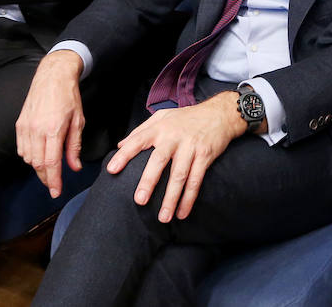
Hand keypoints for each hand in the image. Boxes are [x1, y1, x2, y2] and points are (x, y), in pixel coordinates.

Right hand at [17, 51, 86, 196]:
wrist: (52, 77)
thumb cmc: (68, 97)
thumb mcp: (78, 121)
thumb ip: (74, 146)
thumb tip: (74, 167)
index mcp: (53, 129)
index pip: (51, 163)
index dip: (53, 181)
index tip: (56, 192)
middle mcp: (36, 130)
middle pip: (38, 164)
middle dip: (46, 178)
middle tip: (54, 184)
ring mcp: (25, 127)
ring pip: (28, 158)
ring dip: (38, 167)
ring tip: (49, 168)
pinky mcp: (20, 124)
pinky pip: (22, 149)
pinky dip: (29, 157)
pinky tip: (38, 155)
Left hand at [106, 91, 245, 222]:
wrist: (219, 114)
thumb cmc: (187, 117)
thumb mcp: (163, 116)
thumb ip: (141, 130)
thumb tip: (120, 145)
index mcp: (160, 128)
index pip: (138, 140)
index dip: (124, 155)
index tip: (111, 170)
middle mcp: (174, 137)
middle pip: (159, 160)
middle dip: (149, 181)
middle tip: (140, 200)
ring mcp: (190, 147)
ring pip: (179, 175)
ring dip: (171, 198)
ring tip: (163, 218)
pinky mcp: (205, 155)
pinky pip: (196, 180)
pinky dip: (189, 198)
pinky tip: (182, 213)